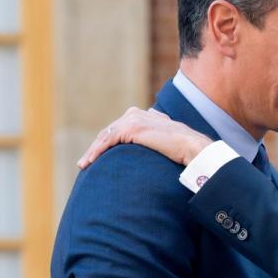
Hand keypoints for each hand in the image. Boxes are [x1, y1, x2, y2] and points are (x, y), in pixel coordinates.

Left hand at [77, 106, 212, 168]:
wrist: (192, 147)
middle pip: (108, 131)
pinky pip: (108, 140)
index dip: (106, 142)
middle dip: (96, 147)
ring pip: (105, 135)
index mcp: (143, 114)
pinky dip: (97, 151)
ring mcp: (133, 119)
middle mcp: (135, 113)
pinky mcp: (132, 128)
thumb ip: (157, 132)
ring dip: (92, 151)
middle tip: (86, 162)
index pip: (118, 128)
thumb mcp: (166, 137)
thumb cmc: (184, 147)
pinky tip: (90, 162)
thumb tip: (154, 131)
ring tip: (84, 164)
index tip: (97, 156)